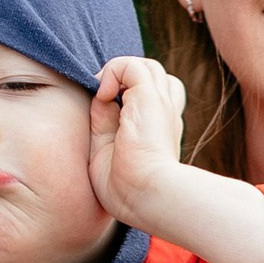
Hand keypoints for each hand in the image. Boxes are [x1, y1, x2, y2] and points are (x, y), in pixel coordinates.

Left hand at [88, 53, 189, 230]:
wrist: (149, 197)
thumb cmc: (128, 190)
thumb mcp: (107, 150)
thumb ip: (104, 123)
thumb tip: (99, 98)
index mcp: (159, 128)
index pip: (150, 96)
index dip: (126, 97)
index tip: (105, 115)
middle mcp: (164, 112)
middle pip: (152, 77)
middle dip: (125, 83)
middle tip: (105, 103)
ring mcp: (160, 103)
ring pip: (145, 66)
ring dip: (120, 75)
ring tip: (105, 97)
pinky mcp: (151, 98)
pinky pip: (131, 65)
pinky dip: (113, 72)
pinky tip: (104, 95)